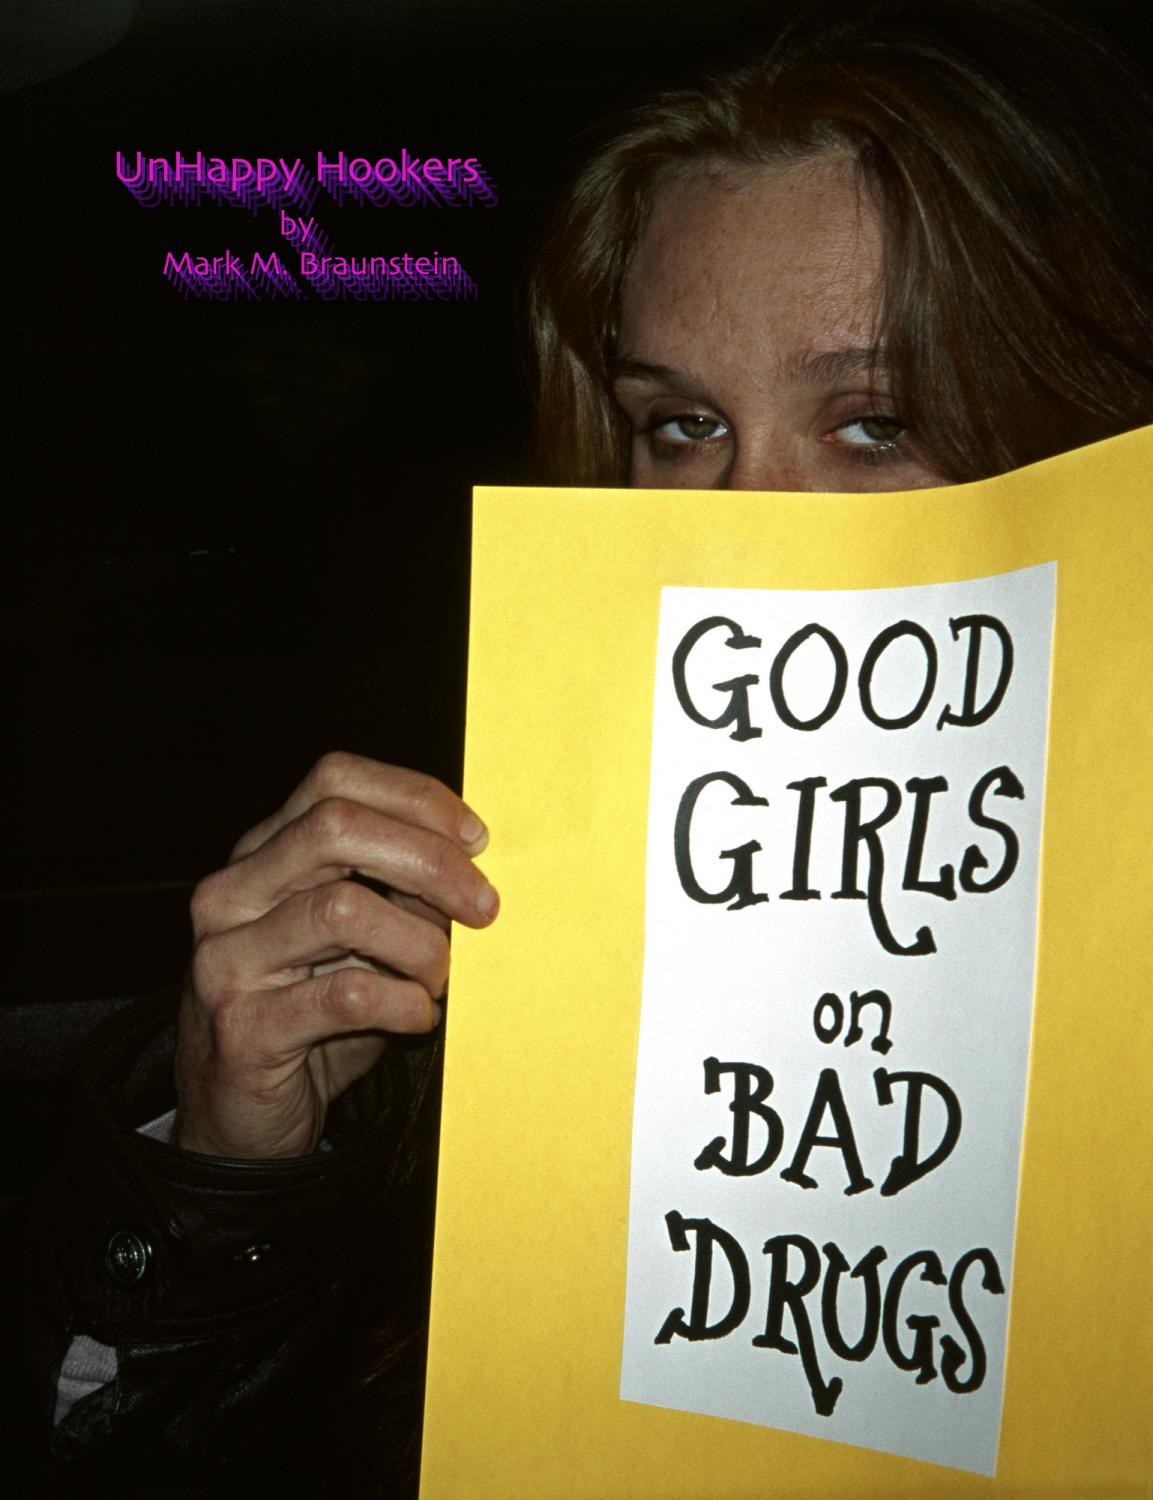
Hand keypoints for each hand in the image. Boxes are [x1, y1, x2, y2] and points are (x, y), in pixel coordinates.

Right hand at [173, 751, 495, 1157]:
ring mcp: (226, 958)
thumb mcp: (359, 938)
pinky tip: (418, 1017)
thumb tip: (472, 864)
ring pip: (343, 908)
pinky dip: (403, 1003)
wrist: (240, 1117)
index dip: (416, 798)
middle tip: (482, 906)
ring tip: (439, 978)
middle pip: (335, 826)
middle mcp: (232, 893)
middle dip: (429, 859)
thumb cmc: (313, 1015)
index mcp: (261, 853)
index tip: (476, 839)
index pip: (335, 780)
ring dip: (420, 944)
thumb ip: (398, 891)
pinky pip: (345, 995)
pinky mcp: (241, 1026)